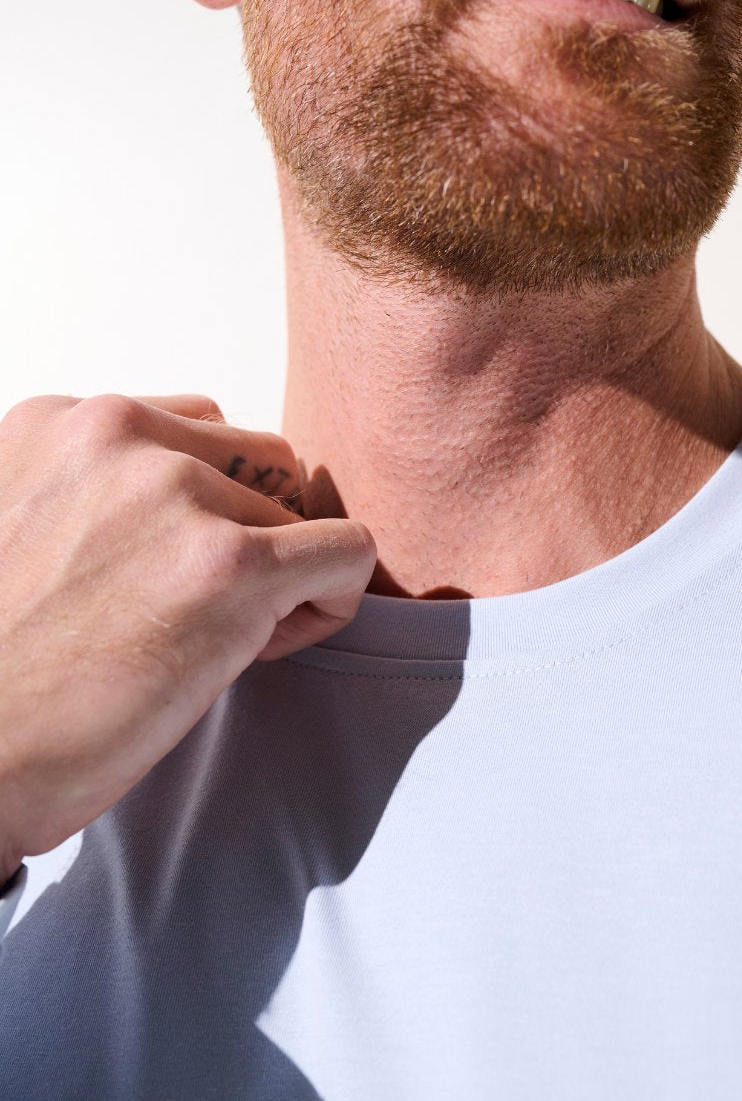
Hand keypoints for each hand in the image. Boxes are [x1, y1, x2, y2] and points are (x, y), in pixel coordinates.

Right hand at [0, 393, 375, 875]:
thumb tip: (185, 504)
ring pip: (301, 511)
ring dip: (282, 576)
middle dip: (253, 531)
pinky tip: (270, 650)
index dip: (204, 508)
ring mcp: (177, 495)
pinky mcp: (233, 566)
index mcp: (60, 424)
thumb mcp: (19, 530)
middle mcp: (116, 438)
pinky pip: (349, 552)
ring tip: (214, 643)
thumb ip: (94, 492)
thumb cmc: (0, 676)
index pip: (196, 431)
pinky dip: (333, 601)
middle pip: (260, 460)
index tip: (165, 576)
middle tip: (200, 612)